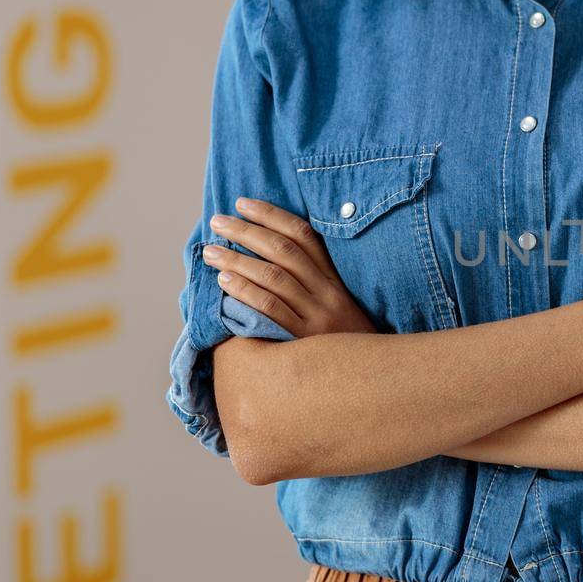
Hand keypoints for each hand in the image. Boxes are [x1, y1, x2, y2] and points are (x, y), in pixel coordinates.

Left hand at [202, 197, 377, 336]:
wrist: (370, 377)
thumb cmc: (345, 342)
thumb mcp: (340, 306)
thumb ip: (313, 283)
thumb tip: (269, 257)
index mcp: (335, 279)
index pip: (304, 235)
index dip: (272, 215)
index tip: (243, 204)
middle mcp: (328, 293)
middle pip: (284, 251)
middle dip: (247, 231)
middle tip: (217, 221)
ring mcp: (317, 316)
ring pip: (274, 277)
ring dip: (237, 259)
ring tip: (211, 251)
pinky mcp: (304, 340)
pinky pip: (271, 309)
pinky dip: (246, 291)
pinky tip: (224, 282)